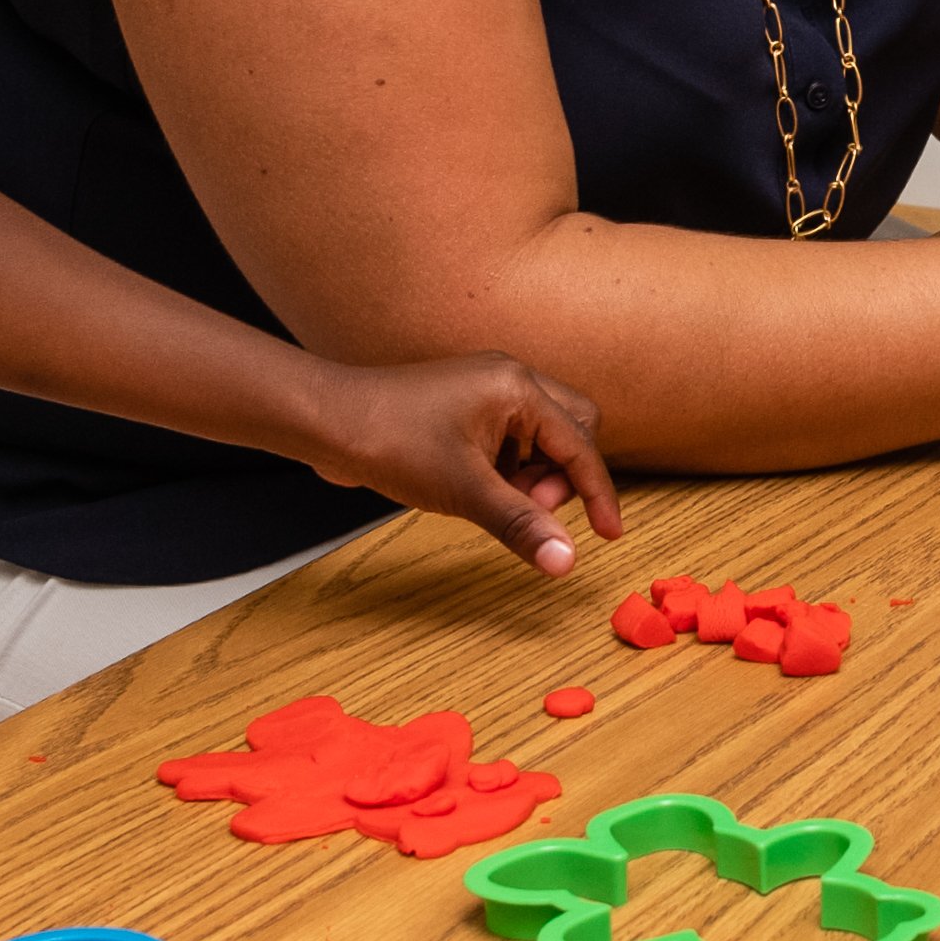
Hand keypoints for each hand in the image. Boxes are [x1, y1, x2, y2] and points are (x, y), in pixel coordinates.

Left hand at [294, 353, 613, 572]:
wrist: (328, 422)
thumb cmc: (390, 442)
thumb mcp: (464, 492)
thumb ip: (522, 525)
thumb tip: (566, 561)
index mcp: (518, 388)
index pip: (580, 445)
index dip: (599, 493)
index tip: (610, 534)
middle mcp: (510, 378)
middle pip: (574, 427)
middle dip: (566, 474)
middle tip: (535, 507)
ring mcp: (487, 389)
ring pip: (542, 434)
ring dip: (535, 474)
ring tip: (499, 501)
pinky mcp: (466, 405)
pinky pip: (511, 436)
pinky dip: (510, 468)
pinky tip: (481, 489)